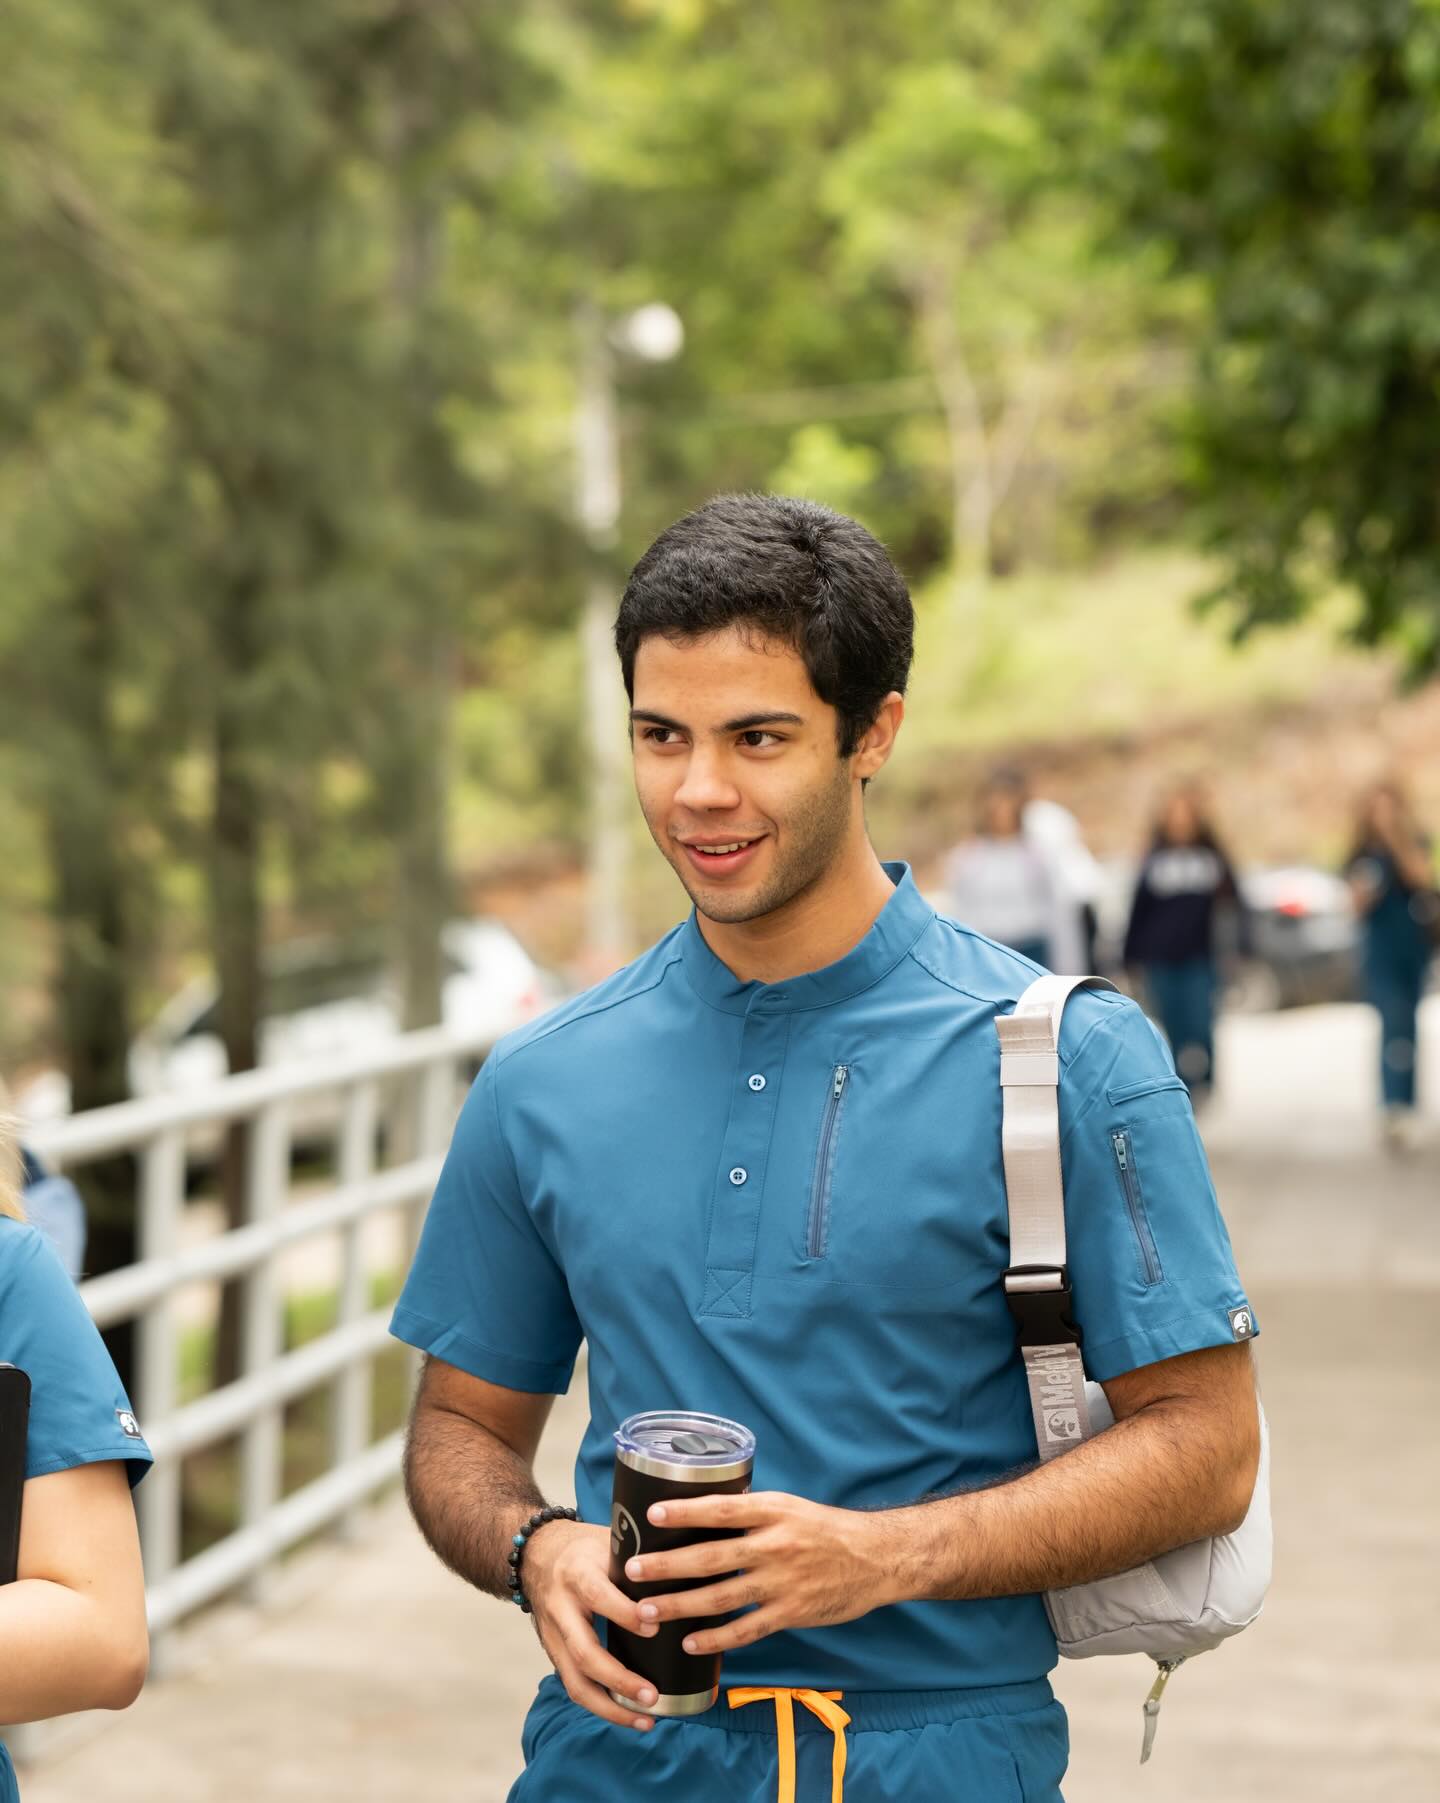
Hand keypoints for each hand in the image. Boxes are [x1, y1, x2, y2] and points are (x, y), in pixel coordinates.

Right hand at [520, 1518, 661, 1731]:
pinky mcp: (554, 1654)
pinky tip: (629, 1715)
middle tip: (652, 1694)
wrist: (535, 1554)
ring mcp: (553, 1636)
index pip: (598, 1596)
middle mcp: (561, 1608)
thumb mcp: (605, 1542)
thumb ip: (636, 1560)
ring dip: (610, 1707)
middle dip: (619, 1679)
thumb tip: (685, 1568)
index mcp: (577, 1573)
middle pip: (584, 1652)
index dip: (625, 1614)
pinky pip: (575, 1686)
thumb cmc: (582, 1547)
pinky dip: (602, 1705)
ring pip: (575, 1681)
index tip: (655, 1627)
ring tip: (646, 1719)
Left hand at [624, 1491, 893, 1657]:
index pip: (721, 1509)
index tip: (652, 1514)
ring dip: (680, 1605)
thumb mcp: (790, 1506)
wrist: (875, 1557)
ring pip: (721, 1597)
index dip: (685, 1511)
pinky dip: (715, 1639)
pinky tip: (689, 1643)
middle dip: (667, 1565)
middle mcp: (774, 1545)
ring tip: (646, 1611)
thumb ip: (751, 1511)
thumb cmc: (826, 1529)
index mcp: (773, 1511)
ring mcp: (781, 1583)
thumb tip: (708, 1508)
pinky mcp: (791, 1613)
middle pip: (711, 1556)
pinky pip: (746, 1630)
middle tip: (630, 1571)